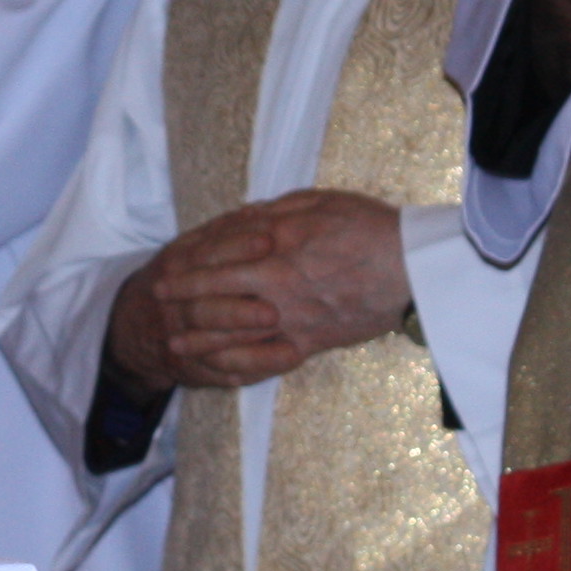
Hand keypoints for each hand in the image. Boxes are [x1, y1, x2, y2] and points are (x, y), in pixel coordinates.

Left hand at [101, 189, 411, 392]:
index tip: (168, 266)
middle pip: (215, 291)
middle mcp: (276, 279)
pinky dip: (238, 364)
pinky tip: (219, 369)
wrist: (412, 269)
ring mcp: (290, 315)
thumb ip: (275, 210)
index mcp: (277, 240)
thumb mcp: (319, 200)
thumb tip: (242, 217)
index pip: (218, 252)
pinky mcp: (309, 341)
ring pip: (232, 330)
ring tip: (174, 344)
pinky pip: (265, 358)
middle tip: (158, 301)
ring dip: (199, 338)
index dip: (189, 261)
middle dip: (183, 297)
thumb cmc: (370, 226)